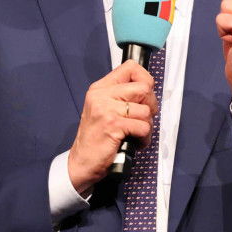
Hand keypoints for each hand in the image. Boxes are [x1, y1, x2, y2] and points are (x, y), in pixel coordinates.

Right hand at [67, 60, 157, 195]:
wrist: (81, 163)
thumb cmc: (96, 139)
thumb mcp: (104, 110)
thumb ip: (121, 97)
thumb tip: (149, 90)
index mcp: (100, 88)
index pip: (130, 67)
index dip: (145, 80)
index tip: (144, 96)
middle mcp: (101, 95)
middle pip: (144, 88)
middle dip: (151, 106)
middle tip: (142, 120)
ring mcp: (106, 109)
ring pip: (146, 111)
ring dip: (147, 127)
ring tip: (136, 135)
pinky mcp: (112, 125)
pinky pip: (143, 127)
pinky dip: (144, 139)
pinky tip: (135, 143)